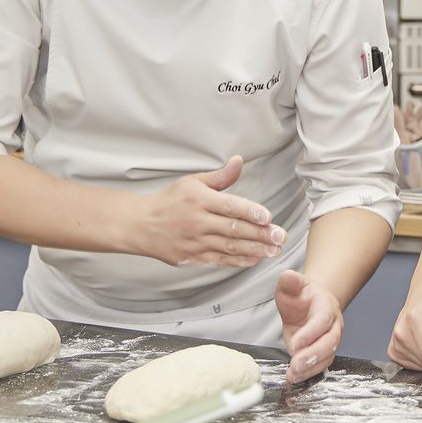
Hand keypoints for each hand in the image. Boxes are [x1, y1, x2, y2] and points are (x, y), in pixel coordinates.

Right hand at [126, 156, 285, 267]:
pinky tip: (254, 259)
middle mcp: (198, 221)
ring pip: (230, 247)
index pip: (230, 206)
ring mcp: (195, 242)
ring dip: (255, 250)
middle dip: (260, 234)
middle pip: (234, 229)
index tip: (268, 217)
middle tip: (280, 236)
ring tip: (274, 250)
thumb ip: (220, 176)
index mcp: (199, 200)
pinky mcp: (193, 257)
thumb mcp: (193, 182)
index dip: (250, 211)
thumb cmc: (170, 201)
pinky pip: (220, 260)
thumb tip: (239, 161)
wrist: (141, 225)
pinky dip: (239, 260)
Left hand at [275, 270, 342, 383]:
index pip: (322, 321)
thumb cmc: (302, 295)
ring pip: (327, 356)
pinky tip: (295, 377)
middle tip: (295, 364)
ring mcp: (331, 339)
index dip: (310, 334)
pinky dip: (309, 373)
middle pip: (329, 342)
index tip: (294, 344)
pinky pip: (321, 364)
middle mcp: (333, 324)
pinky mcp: (325, 352)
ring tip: (293, 374)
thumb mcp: (292, 285)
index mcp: (326, 306)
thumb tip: (287, 276)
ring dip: (311, 367)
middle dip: (313, 355)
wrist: (311, 302)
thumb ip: (289, 282)